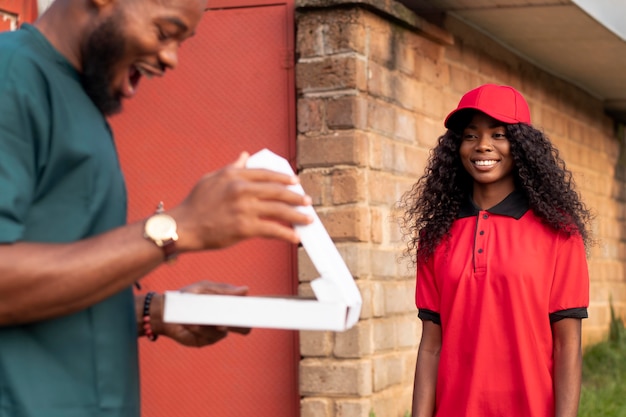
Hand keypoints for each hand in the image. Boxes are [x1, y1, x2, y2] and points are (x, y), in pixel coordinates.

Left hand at [153, 281, 251, 346]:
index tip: (257, 308)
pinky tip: (190, 324)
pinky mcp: (207, 340)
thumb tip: (246, 290)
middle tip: (229, 316)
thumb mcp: (205, 288)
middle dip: (239, 322)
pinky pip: (211, 336)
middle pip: (243, 326)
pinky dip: (201, 329)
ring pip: (224, 330)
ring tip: (195, 317)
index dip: (254, 311)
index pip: (246, 310)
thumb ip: (225, 291)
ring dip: (211, 323)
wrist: (166, 312)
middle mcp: (225, 320)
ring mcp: (217, 331)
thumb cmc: (187, 297)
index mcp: (227, 306)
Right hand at [170, 152, 312, 251]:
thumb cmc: (196, 204)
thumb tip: (245, 156)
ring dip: (297, 215)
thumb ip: (232, 168)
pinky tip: (294, 237)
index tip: (295, 181)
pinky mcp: (245, 228)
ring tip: (308, 219)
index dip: (283, 178)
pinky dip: (286, 234)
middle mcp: (242, 190)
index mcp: (235, 176)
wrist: (184, 227)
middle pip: (277, 191)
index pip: (266, 174)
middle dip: (296, 196)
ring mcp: (245, 209)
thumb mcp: (212, 179)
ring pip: (279, 210)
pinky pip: (272, 230)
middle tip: (307, 201)